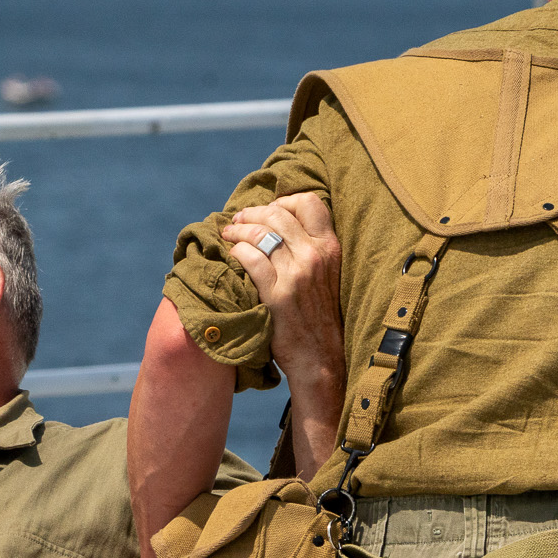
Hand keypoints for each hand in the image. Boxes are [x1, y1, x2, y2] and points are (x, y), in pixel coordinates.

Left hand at [220, 194, 344, 388]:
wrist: (320, 356)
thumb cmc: (318, 314)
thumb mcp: (326, 274)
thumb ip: (310, 247)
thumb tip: (278, 222)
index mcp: (329, 247)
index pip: (309, 201)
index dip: (284, 200)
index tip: (268, 211)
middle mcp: (315, 255)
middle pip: (277, 212)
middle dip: (252, 212)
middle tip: (238, 221)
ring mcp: (296, 274)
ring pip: (260, 233)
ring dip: (238, 230)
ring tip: (228, 235)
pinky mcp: (277, 294)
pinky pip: (250, 259)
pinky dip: (237, 252)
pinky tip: (232, 257)